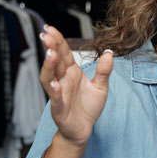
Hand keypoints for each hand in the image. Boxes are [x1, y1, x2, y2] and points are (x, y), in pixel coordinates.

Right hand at [39, 25, 113, 147]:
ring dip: (49, 66)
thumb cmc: (88, 107)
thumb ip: (104, 71)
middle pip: (54, 62)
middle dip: (50, 48)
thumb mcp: (101, 87)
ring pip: (49, 78)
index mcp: (71, 72)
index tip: (51, 28)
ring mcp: (59, 94)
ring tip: (50, 54)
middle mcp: (62, 80)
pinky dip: (54, 91)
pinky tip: (54, 83)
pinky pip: (55, 98)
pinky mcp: (59, 108)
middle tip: (47, 35)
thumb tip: (109, 53)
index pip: (63, 53)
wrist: (84, 129)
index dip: (58, 41)